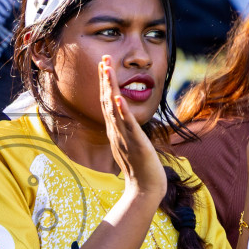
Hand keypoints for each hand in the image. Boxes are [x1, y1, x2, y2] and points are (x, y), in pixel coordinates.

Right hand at [98, 56, 164, 199]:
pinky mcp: (135, 143)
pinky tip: (119, 98)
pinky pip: (127, 124)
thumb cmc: (140, 169)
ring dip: (110, 88)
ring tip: (108, 70)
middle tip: (103, 59)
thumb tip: (125, 121)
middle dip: (105, 79)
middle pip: (107, 100)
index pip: (107, 102)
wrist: (144, 189)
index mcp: (115, 130)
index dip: (105, 83)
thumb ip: (126, 131)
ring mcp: (124, 136)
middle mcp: (116, 131)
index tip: (104, 66)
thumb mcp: (130, 145)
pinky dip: (122, 110)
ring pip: (114, 109)